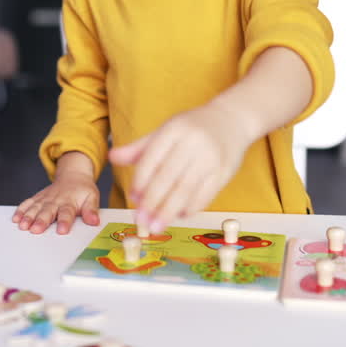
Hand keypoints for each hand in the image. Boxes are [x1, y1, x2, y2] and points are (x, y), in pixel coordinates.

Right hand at [12, 154, 100, 234]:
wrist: (73, 175)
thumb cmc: (82, 190)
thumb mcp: (92, 197)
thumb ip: (91, 210)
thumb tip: (94, 221)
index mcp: (70, 202)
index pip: (67, 213)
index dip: (64, 222)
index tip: (61, 231)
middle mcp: (56, 200)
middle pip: (48, 211)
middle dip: (41, 221)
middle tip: (36, 230)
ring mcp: (45, 199)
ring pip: (35, 208)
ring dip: (28, 217)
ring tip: (23, 226)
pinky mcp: (38, 198)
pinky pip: (28, 203)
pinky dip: (21, 210)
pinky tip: (16, 218)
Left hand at [109, 101, 252, 232]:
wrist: (232, 120)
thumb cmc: (192, 128)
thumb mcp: (165, 131)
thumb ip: (139, 148)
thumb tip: (112, 157)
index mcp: (174, 130)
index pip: (152, 159)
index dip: (140, 181)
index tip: (133, 199)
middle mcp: (193, 142)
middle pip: (168, 177)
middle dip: (152, 202)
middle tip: (140, 221)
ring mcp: (211, 157)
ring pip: (186, 189)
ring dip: (169, 211)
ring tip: (156, 226)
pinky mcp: (225, 171)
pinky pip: (206, 194)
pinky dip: (191, 208)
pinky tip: (179, 215)